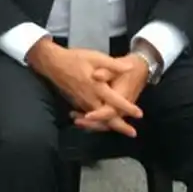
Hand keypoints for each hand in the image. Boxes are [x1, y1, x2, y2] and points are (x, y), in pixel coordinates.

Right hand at [25, 39, 142, 136]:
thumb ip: (113, 65)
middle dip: (120, 126)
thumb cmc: (75, 58)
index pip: (115, 101)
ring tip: (121, 130)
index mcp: (96, 87)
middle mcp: (89, 98)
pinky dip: (97, 122)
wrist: (52, 63)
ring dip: (109, 125)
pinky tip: (102, 124)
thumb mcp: (95, 57)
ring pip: (97, 119)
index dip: (128, 108)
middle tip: (132, 133)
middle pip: (106, 117)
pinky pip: (89, 115)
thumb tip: (130, 68)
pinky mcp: (76, 102)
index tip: (139, 114)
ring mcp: (81, 101)